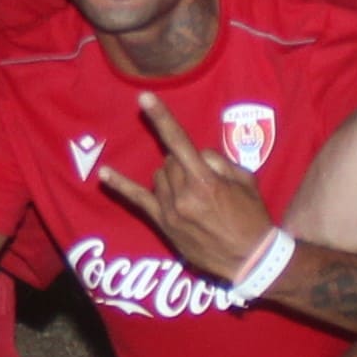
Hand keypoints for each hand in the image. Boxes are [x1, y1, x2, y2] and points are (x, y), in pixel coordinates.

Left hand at [93, 94, 280, 289]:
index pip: (179, 142)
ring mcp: (170, 211)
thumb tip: (197, 156)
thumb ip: (218, 161)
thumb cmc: (252, 217)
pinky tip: (103, 174)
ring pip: (159, 176)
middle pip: (169, 160)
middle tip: (203, 179)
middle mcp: (183, 195)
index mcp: (205, 181)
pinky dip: (120, 185)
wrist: (250, 259)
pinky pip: (137, 200)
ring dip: (171, 176)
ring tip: (194, 195)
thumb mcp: (245, 181)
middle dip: (184, 162)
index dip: (161, 118)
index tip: (144, 97)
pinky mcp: (163, 224)